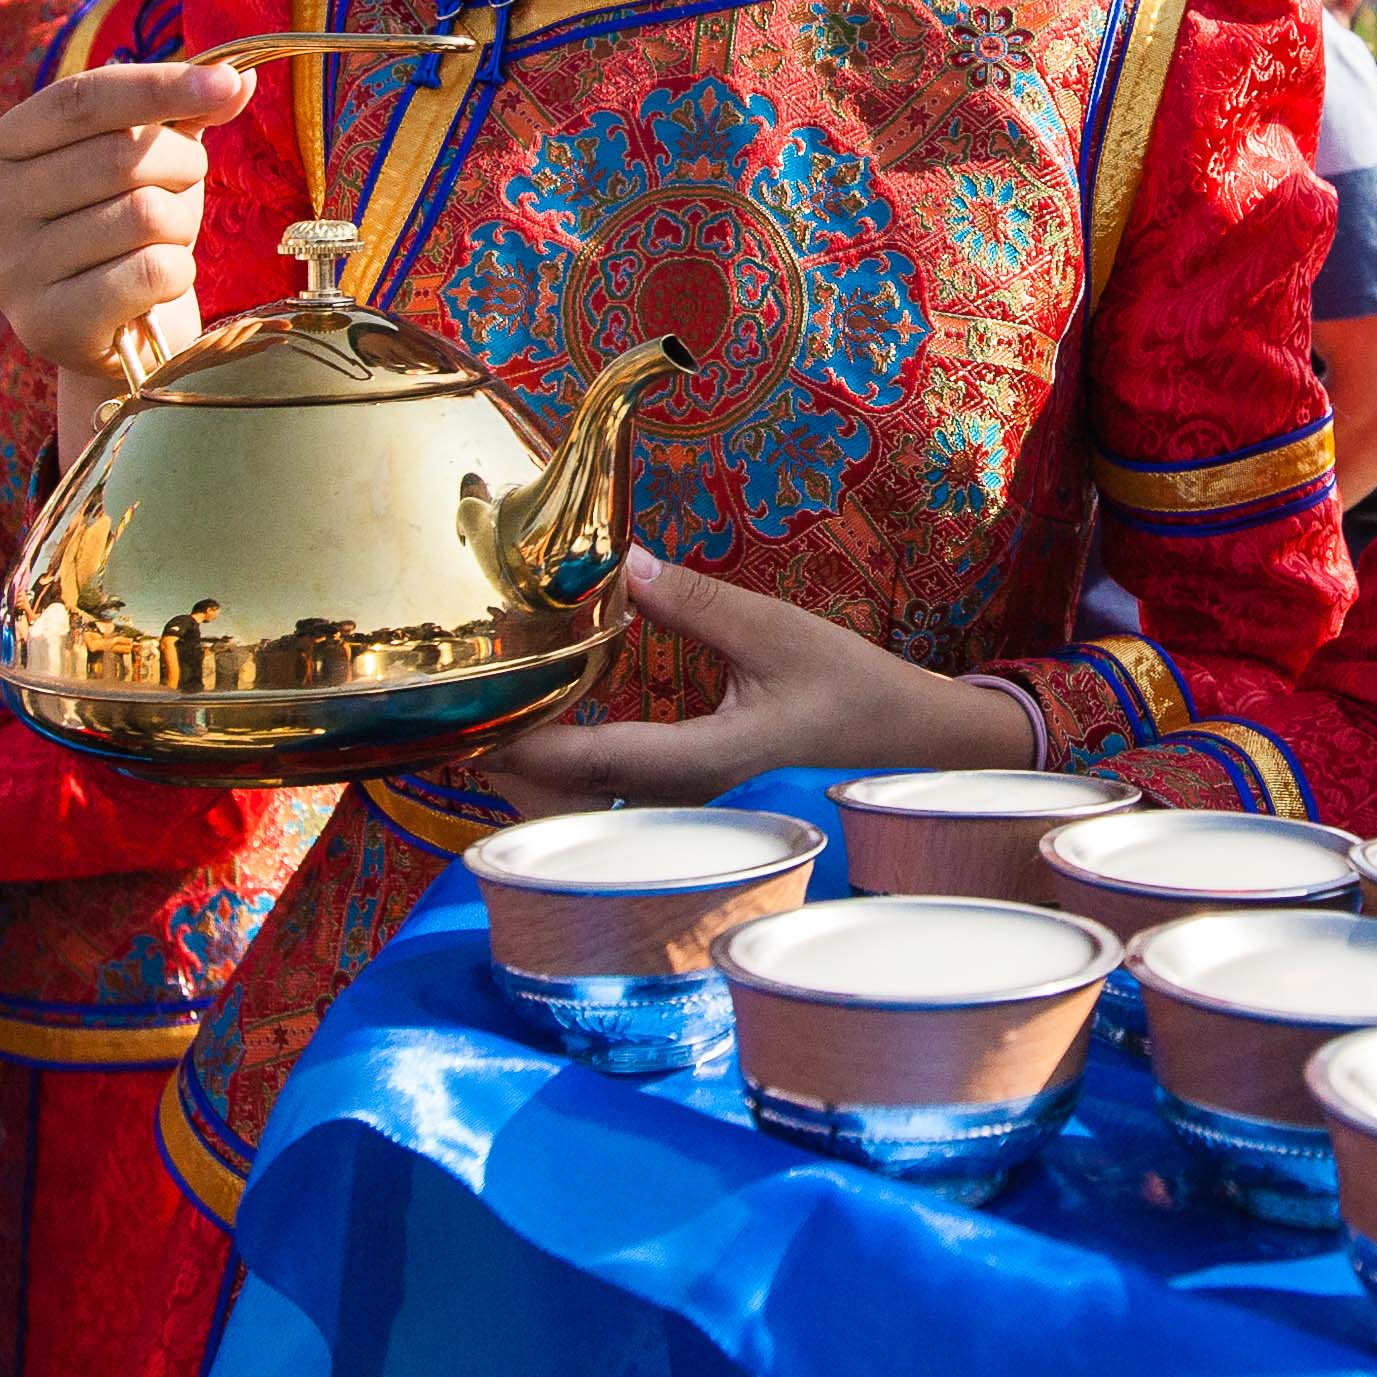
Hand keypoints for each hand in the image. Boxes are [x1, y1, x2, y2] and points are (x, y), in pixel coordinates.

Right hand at [0, 61, 253, 378]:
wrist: (119, 336)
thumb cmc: (129, 230)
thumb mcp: (147, 159)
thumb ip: (183, 113)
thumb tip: (239, 76)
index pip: (81, 99)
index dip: (158, 85)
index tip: (227, 83)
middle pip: (119, 156)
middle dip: (181, 166)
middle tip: (186, 186)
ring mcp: (9, 272)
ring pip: (143, 215)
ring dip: (182, 224)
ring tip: (167, 239)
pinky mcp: (44, 325)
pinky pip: (150, 273)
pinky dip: (179, 274)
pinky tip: (163, 283)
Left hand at [470, 548, 1038, 816]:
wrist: (915, 751)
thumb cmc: (854, 693)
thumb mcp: (777, 634)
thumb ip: (697, 604)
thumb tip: (622, 564)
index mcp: (705, 763)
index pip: (590, 762)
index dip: (521, 747)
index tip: (468, 725)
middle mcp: (688, 801)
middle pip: (571, 803)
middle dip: (510, 767)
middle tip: (461, 716)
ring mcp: (692, 812)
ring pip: (590, 810)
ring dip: (539, 774)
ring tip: (497, 721)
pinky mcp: (698, 805)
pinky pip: (618, 802)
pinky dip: (576, 772)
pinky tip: (561, 731)